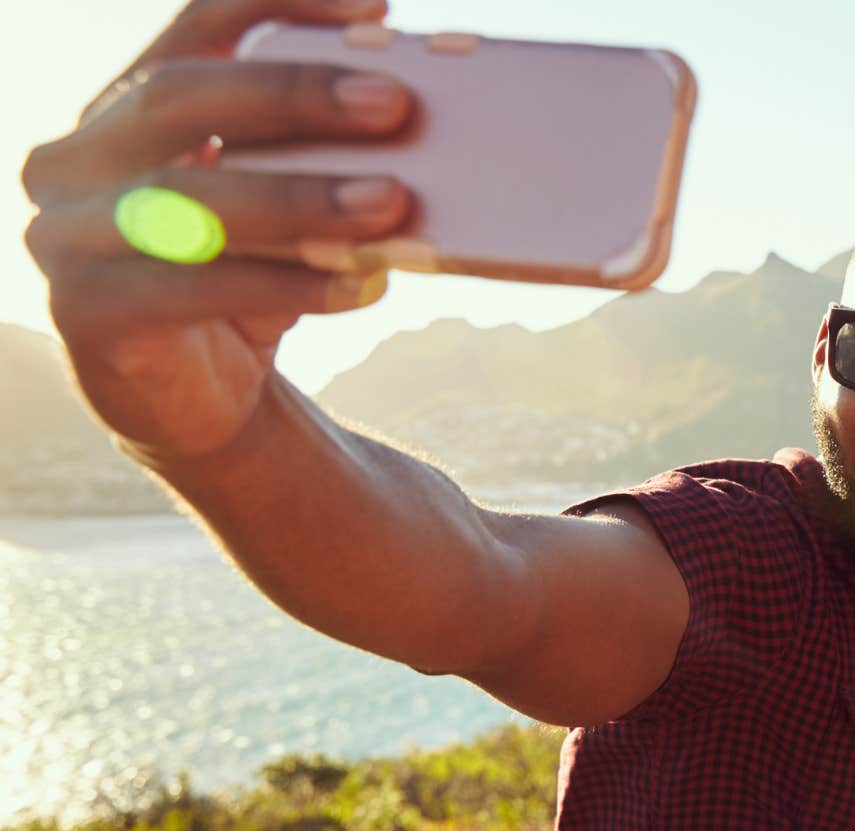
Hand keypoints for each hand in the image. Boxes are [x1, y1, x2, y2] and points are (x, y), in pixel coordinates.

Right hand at [20, 0, 415, 460]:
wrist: (197, 401)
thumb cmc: (246, 280)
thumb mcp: (281, 208)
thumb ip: (317, 159)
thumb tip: (424, 121)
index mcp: (122, 107)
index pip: (197, 27)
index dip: (277, 2)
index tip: (375, 10)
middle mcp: (75, 158)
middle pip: (180, 99)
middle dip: (293, 95)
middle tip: (394, 103)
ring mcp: (65, 235)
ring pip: (187, 200)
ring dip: (299, 199)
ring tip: (391, 202)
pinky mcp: (86, 314)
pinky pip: (193, 289)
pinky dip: (287, 284)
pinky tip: (361, 286)